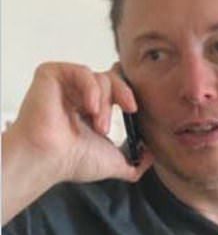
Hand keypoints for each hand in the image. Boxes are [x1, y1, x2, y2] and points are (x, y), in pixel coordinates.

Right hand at [10, 62, 153, 185]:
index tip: (133, 110)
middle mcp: (76, 94)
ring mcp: (64, 84)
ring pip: (100, 77)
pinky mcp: (51, 75)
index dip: (127, 94)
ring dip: (105, 104)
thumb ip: (135, 162)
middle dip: (120, 98)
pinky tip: (90, 108)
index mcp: (89, 109)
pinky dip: (91, 88)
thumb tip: (150, 155)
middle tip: (118, 119)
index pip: (115, 88)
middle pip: (112, 78)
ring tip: (98, 126)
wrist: (50, 158)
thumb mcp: (115, 163)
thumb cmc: (74, 161)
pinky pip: (82, 71)